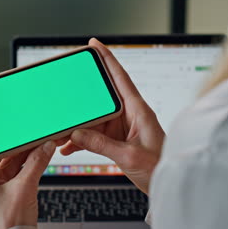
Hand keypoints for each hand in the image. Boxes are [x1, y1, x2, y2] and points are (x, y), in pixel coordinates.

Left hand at [0, 89, 58, 228]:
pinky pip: (14, 164)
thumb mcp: (23, 191)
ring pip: (2, 153)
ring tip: (28, 130)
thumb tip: (45, 146)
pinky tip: (36, 148)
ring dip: (15, 143)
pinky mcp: (5, 186)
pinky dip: (25, 156)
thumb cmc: (4, 227)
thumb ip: (35, 165)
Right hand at [61, 38, 165, 193]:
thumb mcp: (129, 155)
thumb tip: (77, 133)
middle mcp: (129, 114)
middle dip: (81, 97)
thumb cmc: (159, 167)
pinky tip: (68, 147)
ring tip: (60, 132)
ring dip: (77, 125)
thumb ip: (101, 144)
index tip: (94, 44)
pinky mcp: (116, 139)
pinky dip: (80, 140)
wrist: (167, 184)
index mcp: (138, 110)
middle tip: (63, 93)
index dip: (107, 58)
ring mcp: (121, 126)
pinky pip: (94, 134)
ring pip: (93, 118)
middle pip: (101, 97)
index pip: (120, 77)